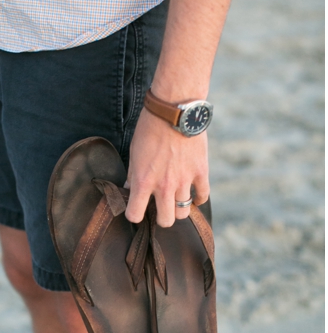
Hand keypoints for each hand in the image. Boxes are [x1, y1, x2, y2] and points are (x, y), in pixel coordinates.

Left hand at [124, 109, 209, 226]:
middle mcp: (164, 186)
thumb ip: (132, 174)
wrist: (175, 111)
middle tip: (160, 209)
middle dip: (162, 218)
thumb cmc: (149, 130)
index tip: (136, 209)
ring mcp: (184, 181)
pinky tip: (193, 194)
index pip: (135, 215)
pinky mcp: (201, 172)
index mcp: (142, 182)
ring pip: (184, 212)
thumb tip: (129, 188)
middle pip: (166, 221)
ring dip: (179, 208)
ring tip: (175, 200)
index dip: (134, 214)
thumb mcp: (133, 153)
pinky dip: (198, 198)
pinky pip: (203, 196)